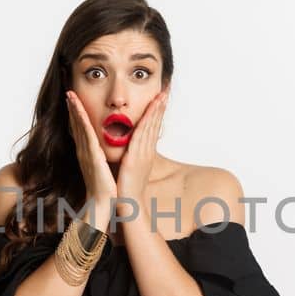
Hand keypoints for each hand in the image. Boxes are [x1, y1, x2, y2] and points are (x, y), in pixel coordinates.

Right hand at [65, 90, 116, 201]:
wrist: (103, 202)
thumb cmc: (104, 188)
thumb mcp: (102, 168)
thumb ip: (100, 159)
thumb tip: (103, 153)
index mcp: (87, 153)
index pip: (81, 130)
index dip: (77, 115)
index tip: (74, 102)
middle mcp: (83, 150)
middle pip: (76, 125)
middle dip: (73, 108)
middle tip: (69, 93)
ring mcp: (85, 152)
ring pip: (79, 126)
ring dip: (74, 109)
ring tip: (70, 95)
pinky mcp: (91, 155)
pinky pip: (86, 134)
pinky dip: (81, 120)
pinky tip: (78, 110)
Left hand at [115, 88, 168, 214]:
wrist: (129, 204)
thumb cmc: (128, 188)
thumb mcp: (131, 168)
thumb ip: (132, 157)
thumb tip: (130, 150)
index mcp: (145, 153)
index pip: (152, 129)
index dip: (157, 113)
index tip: (160, 99)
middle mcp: (147, 151)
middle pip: (155, 124)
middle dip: (160, 107)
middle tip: (166, 91)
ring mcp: (144, 153)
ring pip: (151, 126)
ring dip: (156, 109)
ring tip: (162, 95)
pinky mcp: (137, 156)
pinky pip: (143, 133)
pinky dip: (148, 120)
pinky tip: (151, 109)